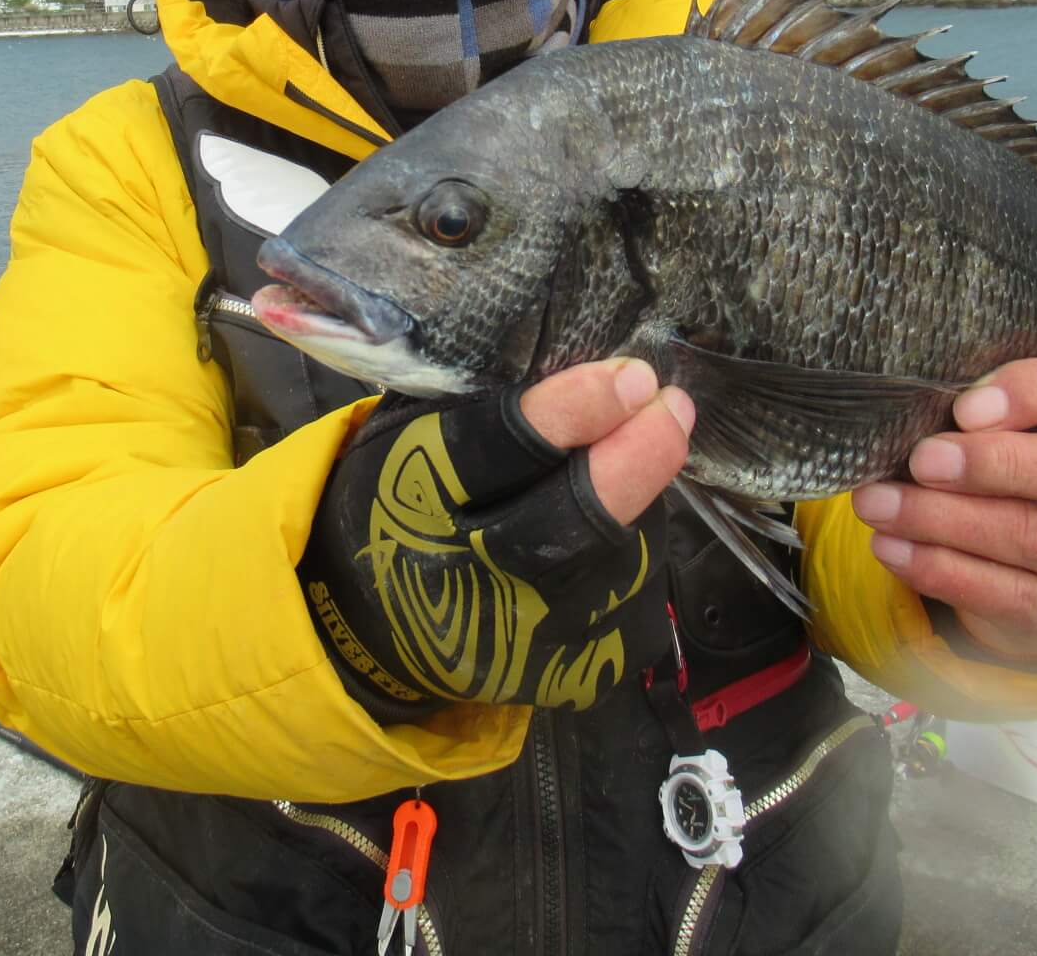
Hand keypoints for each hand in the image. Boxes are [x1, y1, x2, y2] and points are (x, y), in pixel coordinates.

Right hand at [300, 357, 690, 713]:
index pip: (500, 451)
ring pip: (619, 564)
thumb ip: (481, 402)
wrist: (364, 624)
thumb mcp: (409, 435)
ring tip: (640, 458)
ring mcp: (517, 639)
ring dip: (643, 504)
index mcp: (416, 495)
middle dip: (637, 461)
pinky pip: (631, 610)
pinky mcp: (558, 677)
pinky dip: (638, 559)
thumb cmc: (399, 497)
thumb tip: (589, 357)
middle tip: (672, 408)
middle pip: (574, 523)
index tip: (632, 376)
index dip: (573, 413)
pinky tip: (623, 528)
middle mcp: (464, 576)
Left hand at [851, 350, 1036, 662]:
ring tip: (878, 504)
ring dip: (944, 519)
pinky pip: (1008, 596)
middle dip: (997, 464)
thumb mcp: (1010, 428)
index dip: (1035, 393)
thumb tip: (915, 414)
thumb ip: (981, 411)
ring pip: (1035, 537)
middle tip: (922, 461)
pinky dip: (940, 570)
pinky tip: (891, 548)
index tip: (965, 407)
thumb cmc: (1014, 470)